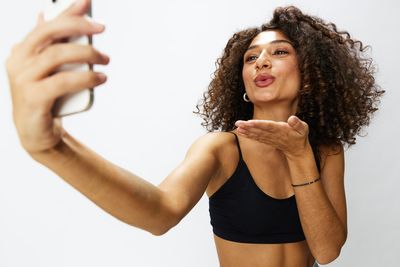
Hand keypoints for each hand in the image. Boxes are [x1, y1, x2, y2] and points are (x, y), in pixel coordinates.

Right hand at [6, 0, 108, 153]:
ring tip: (105, 60)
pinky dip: (85, 78)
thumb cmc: (46, 96)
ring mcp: (23, 80)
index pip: (46, 25)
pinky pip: (62, 82)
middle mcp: (19, 62)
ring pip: (56, 56)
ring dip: (86, 54)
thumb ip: (50, 44)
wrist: (36, 132)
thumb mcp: (49, 69)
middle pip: (48, 34)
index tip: (87, 3)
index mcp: (23, 51)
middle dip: (77, 26)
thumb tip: (46, 13)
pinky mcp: (33, 99)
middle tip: (101, 29)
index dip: (66, 12)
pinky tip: (100, 78)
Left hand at [235, 116, 309, 157]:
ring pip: (256, 134)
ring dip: (246, 131)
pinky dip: (248, 135)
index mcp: (281, 130)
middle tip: (238, 123)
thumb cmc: (300, 136)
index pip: (269, 126)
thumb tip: (293, 118)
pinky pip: (256, 138)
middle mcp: (273, 135)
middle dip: (248, 127)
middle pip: (259, 130)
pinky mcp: (267, 141)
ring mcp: (269, 139)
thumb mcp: (303, 129)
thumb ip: (298, 124)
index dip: (259, 124)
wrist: (297, 150)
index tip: (250, 122)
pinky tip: (241, 132)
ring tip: (237, 127)